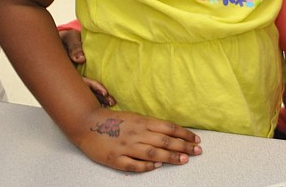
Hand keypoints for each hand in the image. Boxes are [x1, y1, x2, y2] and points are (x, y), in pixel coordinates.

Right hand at [60, 28, 115, 105]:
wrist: (62, 40)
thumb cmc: (67, 38)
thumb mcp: (69, 38)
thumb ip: (74, 46)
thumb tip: (80, 59)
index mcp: (66, 70)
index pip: (80, 81)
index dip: (92, 87)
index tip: (105, 92)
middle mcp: (69, 77)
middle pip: (83, 90)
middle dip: (97, 98)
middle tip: (111, 102)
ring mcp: (73, 79)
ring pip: (85, 91)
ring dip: (97, 98)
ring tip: (111, 103)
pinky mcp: (78, 78)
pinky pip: (86, 87)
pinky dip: (94, 93)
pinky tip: (104, 100)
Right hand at [74, 106, 201, 171]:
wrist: (87, 123)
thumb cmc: (114, 120)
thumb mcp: (135, 118)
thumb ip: (151, 126)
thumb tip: (171, 134)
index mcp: (143, 121)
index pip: (169, 128)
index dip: (184, 134)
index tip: (196, 139)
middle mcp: (137, 133)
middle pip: (165, 141)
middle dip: (183, 146)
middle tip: (198, 151)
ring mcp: (126, 146)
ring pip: (152, 153)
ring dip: (170, 157)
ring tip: (184, 160)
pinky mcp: (115, 158)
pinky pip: (133, 164)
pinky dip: (146, 166)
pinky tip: (157, 167)